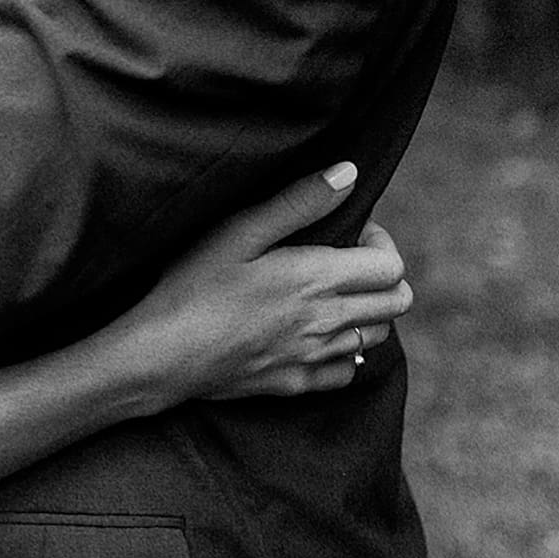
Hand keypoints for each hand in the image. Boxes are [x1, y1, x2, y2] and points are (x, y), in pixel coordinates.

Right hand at [103, 164, 412, 409]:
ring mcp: (314, 357)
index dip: (379, 243)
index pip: (391, 266)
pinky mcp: (296, 384)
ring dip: (367, 311)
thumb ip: (299, 202)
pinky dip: (345, 351)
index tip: (350, 232)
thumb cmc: (193, 285)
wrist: (162, 355)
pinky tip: (317, 335)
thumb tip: (348, 173)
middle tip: (345, 260)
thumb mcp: (239, 231)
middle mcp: (327, 321)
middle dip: (382, 275)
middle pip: (396, 302)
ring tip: (330, 294)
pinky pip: (347, 372)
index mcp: (317, 279)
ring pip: (377, 337)